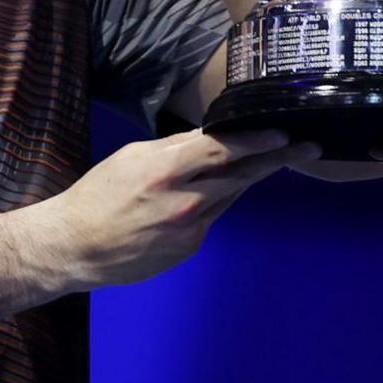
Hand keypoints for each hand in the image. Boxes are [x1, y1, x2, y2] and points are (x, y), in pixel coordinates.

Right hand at [47, 129, 316, 289]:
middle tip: (309, 146)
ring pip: (229, 196)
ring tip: (269, 159)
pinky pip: (211, 218)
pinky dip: (213, 202)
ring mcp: (189, 230)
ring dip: (246, 178)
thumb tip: (212, 136)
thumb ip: (176, 147)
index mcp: (166, 171)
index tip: (285, 133)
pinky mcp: (188, 249)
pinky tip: (199, 198)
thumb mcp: (133, 157)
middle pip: (241, 176)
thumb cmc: (98, 194)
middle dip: (278, 159)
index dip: (258, 141)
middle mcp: (185, 202)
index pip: (224, 150)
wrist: (73, 247)